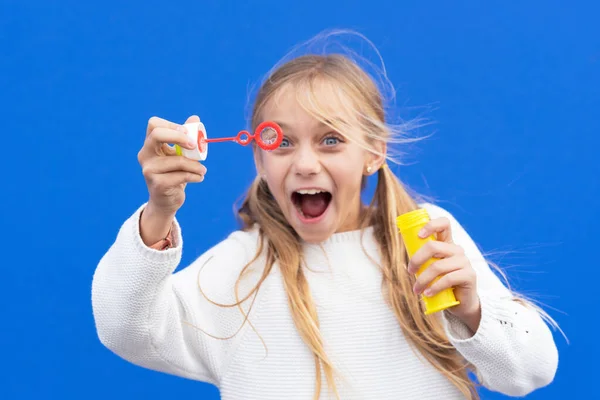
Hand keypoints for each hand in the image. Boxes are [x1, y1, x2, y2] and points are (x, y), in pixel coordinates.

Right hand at [137, 115, 206, 216]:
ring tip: (202, 170)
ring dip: (195, 165)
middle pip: (157, 134)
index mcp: (150, 145)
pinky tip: (199, 178)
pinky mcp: (158, 184)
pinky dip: (195, 176)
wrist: (165, 201)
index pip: (154, 124)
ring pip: (178, 161)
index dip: (172, 125)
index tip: (187, 133)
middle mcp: (145, 155)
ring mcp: (149, 170)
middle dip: (179, 136)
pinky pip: (182, 176)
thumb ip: (186, 137)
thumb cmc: (173, 174)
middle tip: (194, 145)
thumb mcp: (179, 155)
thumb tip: (195, 118)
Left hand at [407, 217, 480, 331]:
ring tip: (417, 290)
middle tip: (410, 272)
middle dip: (417, 259)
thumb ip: (423, 262)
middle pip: (433, 246)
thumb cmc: (442, 284)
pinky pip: (448, 279)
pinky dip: (434, 287)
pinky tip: (427, 294)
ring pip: (437, 266)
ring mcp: (464, 262)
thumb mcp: (431, 269)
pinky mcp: (469, 275)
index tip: (419, 236)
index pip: (444, 224)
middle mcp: (457, 250)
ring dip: (423, 280)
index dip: (431, 225)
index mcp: (447, 244)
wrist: (462, 302)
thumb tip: (403, 262)